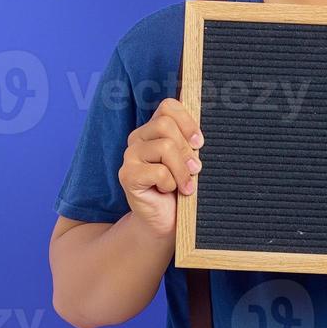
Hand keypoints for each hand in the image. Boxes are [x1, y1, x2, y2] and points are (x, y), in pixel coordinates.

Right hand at [118, 97, 202, 237]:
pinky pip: (158, 171)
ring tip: (184, 186)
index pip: (168, 107)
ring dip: (181, 171)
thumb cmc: (180, 188)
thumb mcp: (189, 161)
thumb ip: (190, 143)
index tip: (199, 143)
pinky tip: (167, 191)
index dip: (187, 122)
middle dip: (186, 150)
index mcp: (153, 129)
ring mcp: (130, 155)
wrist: (165, 220)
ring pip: (165, 147)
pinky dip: (170, 183)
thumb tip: (199, 137)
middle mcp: (138, 138)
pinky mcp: (127, 175)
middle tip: (195, 170)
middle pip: (166, 126)